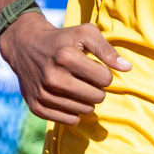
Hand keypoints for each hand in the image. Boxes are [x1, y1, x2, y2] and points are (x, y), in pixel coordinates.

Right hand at [0, 12, 130, 124]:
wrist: (26, 46)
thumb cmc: (62, 39)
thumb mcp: (85, 34)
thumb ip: (108, 50)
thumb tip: (127, 68)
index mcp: (67, 57)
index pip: (105, 79)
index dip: (104, 73)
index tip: (94, 67)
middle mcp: (53, 77)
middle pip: (97, 97)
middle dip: (97, 88)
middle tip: (87, 79)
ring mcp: (43, 94)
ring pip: (85, 111)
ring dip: (86, 100)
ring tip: (76, 86)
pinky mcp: (36, 106)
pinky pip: (69, 120)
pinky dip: (73, 112)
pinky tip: (68, 98)